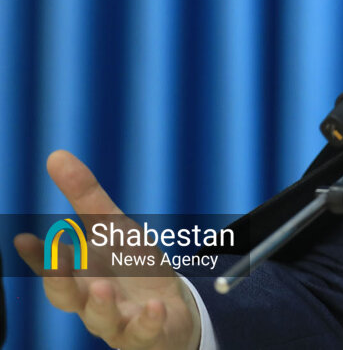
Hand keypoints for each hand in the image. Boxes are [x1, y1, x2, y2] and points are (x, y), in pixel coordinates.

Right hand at [13, 150, 200, 349]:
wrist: (171, 310)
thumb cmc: (134, 270)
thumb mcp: (114, 228)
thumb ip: (86, 198)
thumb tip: (55, 156)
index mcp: (82, 276)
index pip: (53, 267)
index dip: (39, 256)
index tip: (24, 238)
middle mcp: (94, 302)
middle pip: (69, 298)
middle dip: (61, 281)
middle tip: (57, 259)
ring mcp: (120, 321)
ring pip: (102, 321)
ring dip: (100, 306)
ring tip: (102, 287)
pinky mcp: (148, 335)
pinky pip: (145, 334)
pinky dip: (148, 322)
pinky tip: (154, 307)